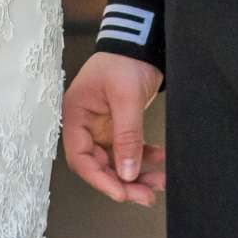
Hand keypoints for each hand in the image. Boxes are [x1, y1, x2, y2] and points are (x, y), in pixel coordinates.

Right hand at [61, 52, 165, 206]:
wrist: (141, 41)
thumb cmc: (125, 61)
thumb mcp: (126, 98)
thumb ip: (127, 136)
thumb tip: (127, 173)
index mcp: (76, 116)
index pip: (81, 158)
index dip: (100, 179)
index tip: (122, 194)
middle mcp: (86, 124)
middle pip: (100, 164)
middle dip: (123, 181)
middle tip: (147, 195)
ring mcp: (102, 125)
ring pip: (117, 160)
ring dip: (136, 173)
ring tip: (160, 183)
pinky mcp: (119, 123)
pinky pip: (129, 148)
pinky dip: (144, 156)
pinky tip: (161, 160)